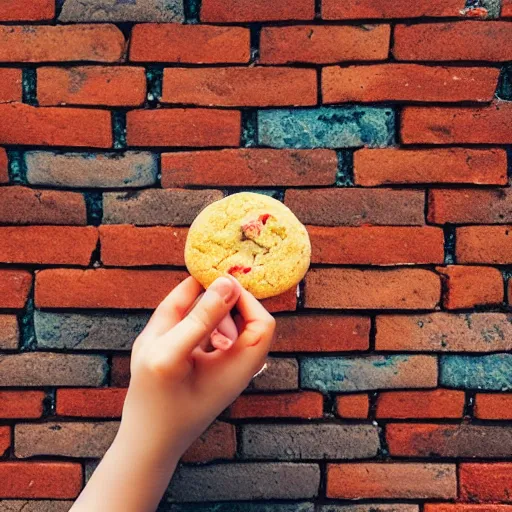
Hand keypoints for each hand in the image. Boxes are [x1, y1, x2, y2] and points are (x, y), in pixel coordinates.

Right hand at [117, 275, 275, 463]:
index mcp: (240, 366)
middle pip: (246, 320)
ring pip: (226, 324)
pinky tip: (174, 329)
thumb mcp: (170, 353)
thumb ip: (199, 316)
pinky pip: (209, 334)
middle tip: (197, 293)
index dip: (244, 299)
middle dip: (221, 303)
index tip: (216, 285)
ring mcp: (220, 367)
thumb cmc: (153, 401)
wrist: (142, 444)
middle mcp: (236, 365)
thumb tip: (227, 282)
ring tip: (179, 317)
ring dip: (206, 312)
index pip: (262, 322)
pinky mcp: (204, 366)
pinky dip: (195, 324)